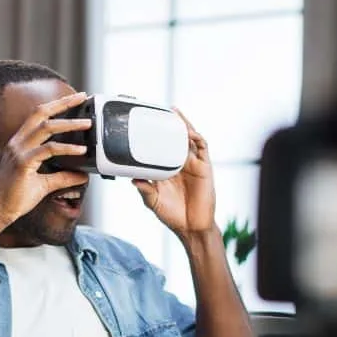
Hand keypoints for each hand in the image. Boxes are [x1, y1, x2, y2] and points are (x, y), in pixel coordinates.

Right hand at [0, 92, 90, 225]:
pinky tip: (81, 151)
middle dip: (62, 103)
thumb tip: (83, 175)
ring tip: (87, 124)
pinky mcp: (23, 164)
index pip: (38, 116)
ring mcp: (19, 151)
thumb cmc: (15, 197)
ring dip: (69, 124)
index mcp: (20, 143)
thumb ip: (63, 177)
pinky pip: (48, 150)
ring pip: (46, 127)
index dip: (56, 106)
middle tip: (82, 96)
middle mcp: (18, 143)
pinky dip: (67, 149)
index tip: (74, 100)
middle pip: (41, 113)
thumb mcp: (45, 184)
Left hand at [133, 108, 216, 238]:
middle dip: (171, 124)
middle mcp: (180, 164)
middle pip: (176, 138)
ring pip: (189, 139)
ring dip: (184, 125)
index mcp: (167, 169)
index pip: (161, 147)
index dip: (156, 135)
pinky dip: (196, 137)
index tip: (145, 124)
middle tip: (162, 109)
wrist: (190, 227)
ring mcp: (193, 165)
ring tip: (175, 114)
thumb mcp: (152, 201)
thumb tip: (132, 178)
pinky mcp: (204, 168)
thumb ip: (144, 189)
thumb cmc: (172, 215)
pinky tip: (188, 131)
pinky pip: (202, 148)